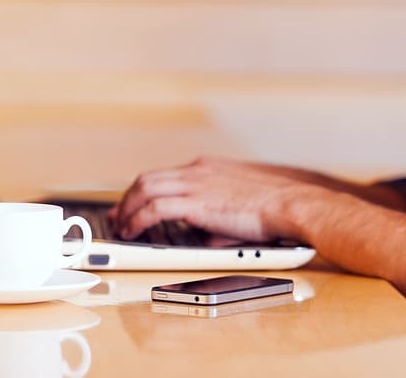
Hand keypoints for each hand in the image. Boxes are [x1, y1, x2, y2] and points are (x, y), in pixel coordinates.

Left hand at [108, 156, 324, 243]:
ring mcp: (195, 184)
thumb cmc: (272, 208)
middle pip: (146, 179)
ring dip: (127, 210)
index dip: (141, 192)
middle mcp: (197, 171)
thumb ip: (213, 215)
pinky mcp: (196, 202)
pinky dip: (137, 220)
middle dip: (126, 200)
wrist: (289, 204)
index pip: (163, 176)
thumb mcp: (236, 206)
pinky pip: (154, 209)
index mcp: (206, 168)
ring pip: (144, 190)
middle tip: (117, 217)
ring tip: (122, 229)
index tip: (130, 205)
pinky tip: (133, 232)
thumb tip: (199, 236)